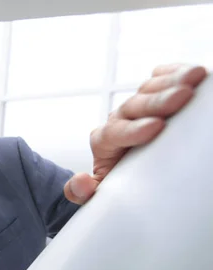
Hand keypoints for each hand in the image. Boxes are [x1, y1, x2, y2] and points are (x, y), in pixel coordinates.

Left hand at [64, 64, 207, 203]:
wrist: (133, 168)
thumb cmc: (120, 179)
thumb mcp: (102, 190)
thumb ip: (83, 191)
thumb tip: (82, 182)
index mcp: (104, 140)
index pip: (114, 132)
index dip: (133, 129)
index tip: (156, 127)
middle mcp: (121, 117)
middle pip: (135, 105)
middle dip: (158, 101)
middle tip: (181, 97)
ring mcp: (138, 103)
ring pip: (150, 88)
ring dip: (173, 81)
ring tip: (194, 77)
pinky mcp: (155, 92)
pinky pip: (162, 76)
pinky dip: (176, 72)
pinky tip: (191, 72)